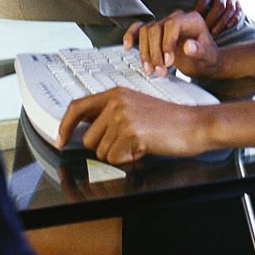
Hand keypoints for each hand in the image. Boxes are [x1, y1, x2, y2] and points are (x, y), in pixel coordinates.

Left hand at [57, 87, 206, 163]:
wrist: (193, 124)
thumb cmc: (168, 119)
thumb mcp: (135, 106)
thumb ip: (110, 113)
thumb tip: (84, 129)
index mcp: (115, 93)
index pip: (77, 107)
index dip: (65, 126)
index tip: (60, 139)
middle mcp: (116, 102)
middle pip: (88, 138)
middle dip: (105, 148)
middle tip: (128, 142)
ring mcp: (123, 117)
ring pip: (101, 152)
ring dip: (119, 155)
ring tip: (139, 143)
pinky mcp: (131, 133)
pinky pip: (115, 160)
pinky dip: (129, 160)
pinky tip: (144, 148)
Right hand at [123, 10, 220, 80]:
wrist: (206, 62)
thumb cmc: (209, 58)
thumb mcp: (209, 57)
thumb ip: (201, 51)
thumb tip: (188, 46)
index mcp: (191, 20)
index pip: (172, 24)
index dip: (167, 43)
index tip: (168, 62)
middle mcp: (177, 19)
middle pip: (156, 29)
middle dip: (155, 52)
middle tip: (160, 72)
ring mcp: (165, 25)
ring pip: (146, 31)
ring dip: (145, 53)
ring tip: (151, 71)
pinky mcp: (156, 34)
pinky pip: (139, 29)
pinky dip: (131, 36)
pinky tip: (127, 46)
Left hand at [186, 0, 241, 35]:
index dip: (201, 8)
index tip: (194, 18)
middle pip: (219, 5)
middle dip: (211, 19)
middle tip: (203, 29)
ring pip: (230, 9)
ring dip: (222, 22)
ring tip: (213, 32)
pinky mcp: (238, 1)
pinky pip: (239, 11)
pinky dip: (234, 19)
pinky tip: (227, 27)